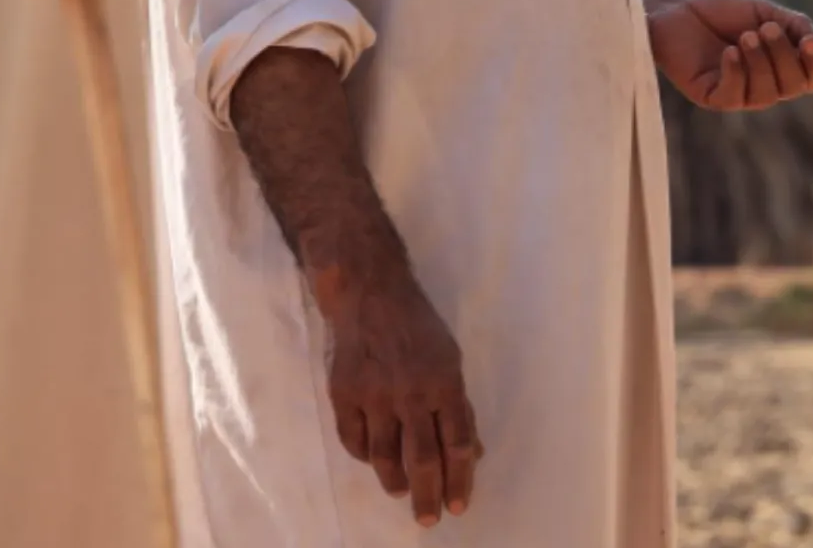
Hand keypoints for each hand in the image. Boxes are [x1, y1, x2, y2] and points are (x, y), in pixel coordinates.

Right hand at [314, 269, 483, 527]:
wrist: (368, 292)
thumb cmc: (417, 327)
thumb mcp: (450, 359)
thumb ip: (459, 406)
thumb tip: (470, 452)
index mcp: (443, 383)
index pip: (455, 444)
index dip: (460, 479)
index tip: (459, 505)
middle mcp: (409, 392)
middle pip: (421, 459)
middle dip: (427, 496)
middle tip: (429, 519)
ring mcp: (372, 394)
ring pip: (383, 456)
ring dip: (394, 482)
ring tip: (401, 493)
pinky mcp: (343, 393)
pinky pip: (352, 439)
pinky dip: (364, 457)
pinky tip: (373, 461)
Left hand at [646, 0, 812, 110]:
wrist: (674, 8)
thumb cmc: (719, 10)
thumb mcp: (763, 12)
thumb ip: (794, 26)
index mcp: (779, 66)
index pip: (811, 79)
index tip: (810, 40)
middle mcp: (762, 85)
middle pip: (793, 87)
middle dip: (783, 55)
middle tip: (763, 28)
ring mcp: (738, 94)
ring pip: (767, 95)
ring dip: (760, 63)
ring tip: (744, 36)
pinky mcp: (711, 97)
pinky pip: (734, 97)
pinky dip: (736, 73)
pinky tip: (729, 51)